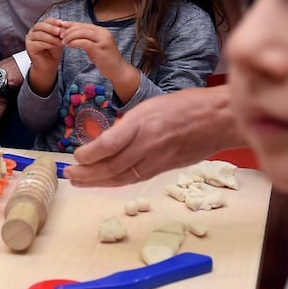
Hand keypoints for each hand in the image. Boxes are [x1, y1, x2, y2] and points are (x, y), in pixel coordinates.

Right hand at [26, 18, 66, 74]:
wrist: (49, 64)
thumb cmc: (53, 51)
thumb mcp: (59, 39)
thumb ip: (60, 32)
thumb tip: (64, 25)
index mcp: (40, 27)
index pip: (46, 20)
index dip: (54, 21)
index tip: (62, 23)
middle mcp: (33, 31)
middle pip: (41, 26)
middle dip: (51, 28)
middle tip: (60, 31)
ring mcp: (30, 38)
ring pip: (40, 34)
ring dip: (51, 37)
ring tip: (60, 41)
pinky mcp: (29, 46)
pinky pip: (38, 43)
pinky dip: (48, 44)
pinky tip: (54, 45)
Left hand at [60, 22, 128, 79]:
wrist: (118, 70)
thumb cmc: (105, 59)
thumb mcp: (95, 46)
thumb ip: (86, 39)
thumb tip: (72, 34)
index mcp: (102, 31)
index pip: (84, 24)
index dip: (72, 24)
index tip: (61, 25)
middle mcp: (103, 33)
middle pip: (82, 27)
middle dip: (69, 30)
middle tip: (60, 34)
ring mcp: (103, 40)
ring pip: (83, 33)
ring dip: (70, 36)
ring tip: (63, 41)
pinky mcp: (100, 49)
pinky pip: (84, 43)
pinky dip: (75, 43)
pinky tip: (69, 45)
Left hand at [64, 85, 238, 186]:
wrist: (219, 120)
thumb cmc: (186, 106)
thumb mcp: (150, 106)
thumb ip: (129, 125)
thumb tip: (107, 142)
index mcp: (142, 123)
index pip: (109, 144)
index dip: (89, 154)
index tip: (75, 156)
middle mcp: (147, 144)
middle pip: (112, 166)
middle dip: (87, 174)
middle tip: (69, 175)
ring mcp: (157, 159)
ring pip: (122, 177)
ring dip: (98, 182)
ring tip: (79, 182)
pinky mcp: (165, 168)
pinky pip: (136, 178)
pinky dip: (117, 182)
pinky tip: (105, 182)